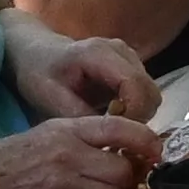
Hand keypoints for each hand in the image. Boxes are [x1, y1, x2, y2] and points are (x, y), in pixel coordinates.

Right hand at [0, 113, 164, 188]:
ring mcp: (62, 185)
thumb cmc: (18, 157)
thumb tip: (129, 150)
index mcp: (69, 130)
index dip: (145, 141)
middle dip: (122, 182)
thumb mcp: (50, 132)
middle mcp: (68, 154)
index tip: (157, 152)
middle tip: (109, 184)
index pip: (119, 128)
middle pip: (122, 172)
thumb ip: (88, 137)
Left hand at [3, 19, 158, 121]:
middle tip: (112, 135)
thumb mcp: (49, 97)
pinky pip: (144, 93)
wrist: (37, 53)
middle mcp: (121, 51)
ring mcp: (130, 57)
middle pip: (150, 91)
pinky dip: (134, 109)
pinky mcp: (132, 66)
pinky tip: (111, 116)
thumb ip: (78, 115)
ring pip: (151, 94)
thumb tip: (107, 138)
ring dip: (137, 115)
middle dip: (137, 118)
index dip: (133, 114)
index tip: (116, 135)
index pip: (134, 84)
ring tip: (108, 124)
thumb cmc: (39, 73)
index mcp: (98, 53)